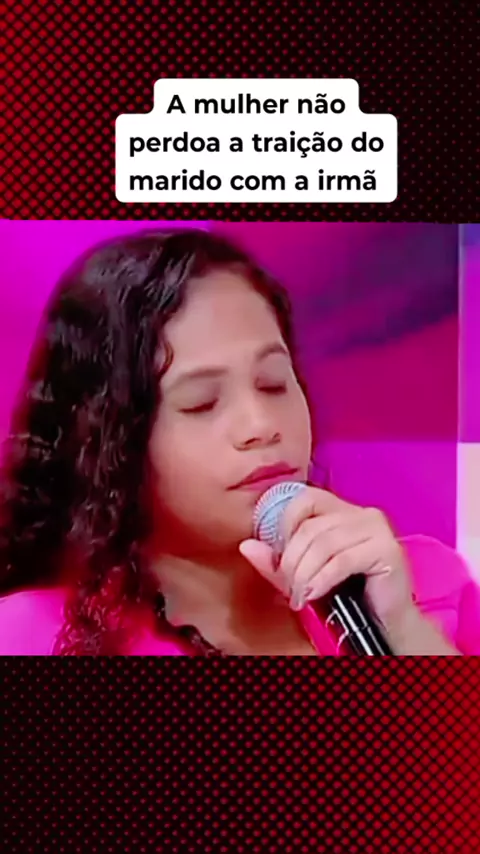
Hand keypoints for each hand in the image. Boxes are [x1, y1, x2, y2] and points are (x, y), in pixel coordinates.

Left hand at [239, 485, 417, 639]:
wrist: (386, 624)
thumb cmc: (347, 597)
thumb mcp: (303, 577)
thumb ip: (276, 562)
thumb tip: (246, 545)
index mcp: (343, 511)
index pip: (305, 498)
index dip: (285, 525)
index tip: (279, 558)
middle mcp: (362, 513)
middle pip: (311, 527)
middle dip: (291, 561)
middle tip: (289, 589)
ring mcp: (377, 529)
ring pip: (323, 544)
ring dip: (304, 575)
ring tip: (301, 597)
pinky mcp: (387, 550)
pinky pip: (341, 561)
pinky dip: (321, 580)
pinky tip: (315, 595)